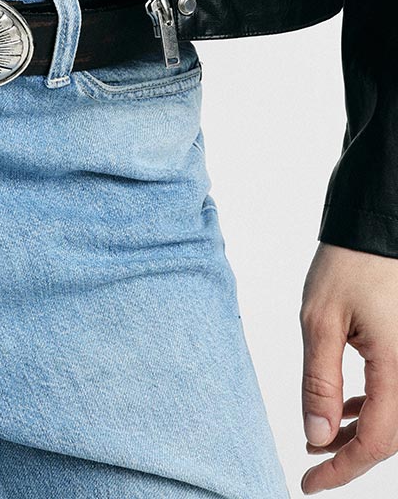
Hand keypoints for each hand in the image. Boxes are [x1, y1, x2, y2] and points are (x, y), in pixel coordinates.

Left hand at [299, 241, 397, 490]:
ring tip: (321, 437)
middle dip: (350, 456)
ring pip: (393, 418)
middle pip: (389, 437)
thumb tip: (317, 436)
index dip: (341, 470)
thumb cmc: (349, 262)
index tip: (308, 484)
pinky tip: (344, 410)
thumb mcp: (320, 320)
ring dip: (360, 434)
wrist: (378, 225)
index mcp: (397, 368)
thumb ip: (319, 382)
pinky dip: (371, 409)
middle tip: (312, 466)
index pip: (375, 443)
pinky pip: (397, 395)